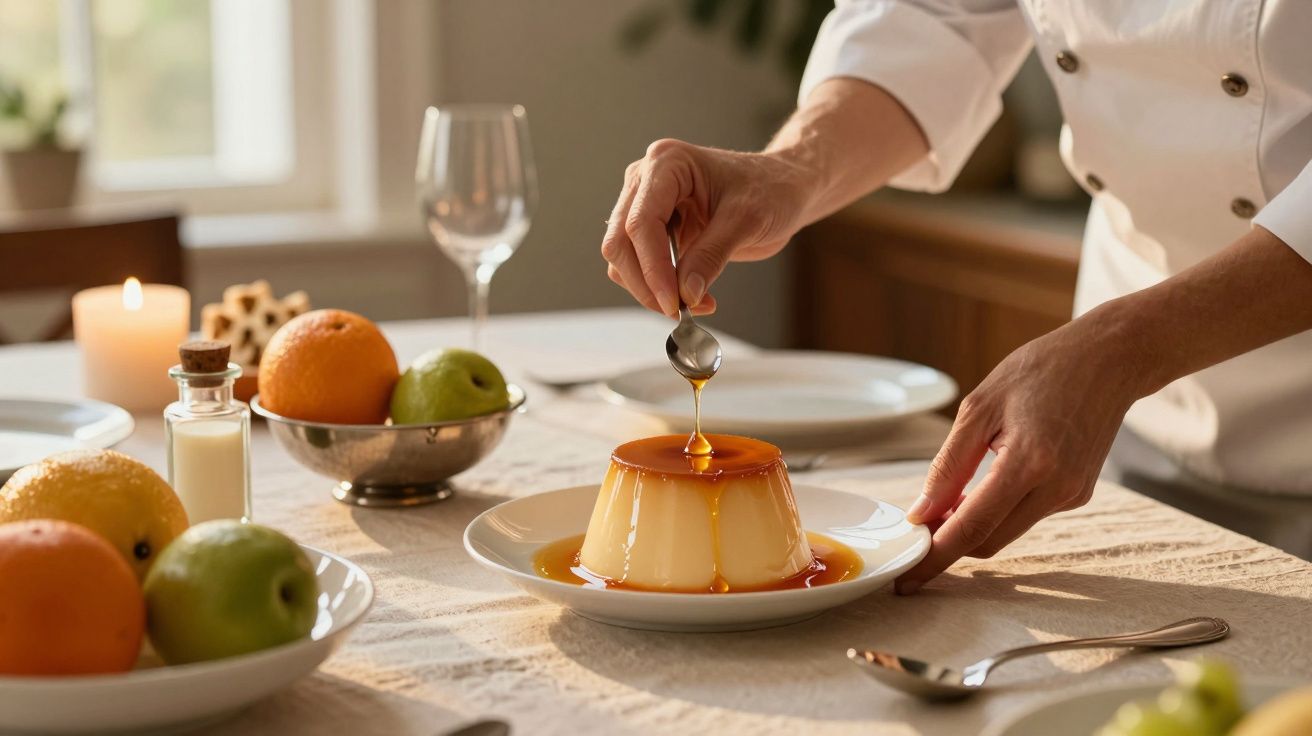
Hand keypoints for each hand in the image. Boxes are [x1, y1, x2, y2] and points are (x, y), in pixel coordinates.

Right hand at [601, 139, 814, 316]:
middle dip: (646, 282)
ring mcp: (645, 204)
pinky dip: (657, 287)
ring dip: (650, 289)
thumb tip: (684, 294)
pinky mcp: (653, 229)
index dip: (653, 267)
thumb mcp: (747, 220)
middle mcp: (646, 180)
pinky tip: (692, 294)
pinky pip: (639, 265)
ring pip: (623, 258)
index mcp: (667, 163)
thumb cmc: (770, 190)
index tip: (674, 302)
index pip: (641, 222)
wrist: (783, 190)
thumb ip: (712, 255)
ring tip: (695, 303)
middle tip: (680, 310)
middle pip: (620, 242)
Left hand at [894, 311, 1148, 592]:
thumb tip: (921, 512)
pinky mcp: (1079, 494)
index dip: (935, 557)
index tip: (906, 579)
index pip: (971, 527)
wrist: (1109, 360)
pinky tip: (989, 482)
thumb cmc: (1041, 370)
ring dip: (974, 526)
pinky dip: (1000, 511)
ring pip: (1008, 532)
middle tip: (919, 529)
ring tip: (949, 498)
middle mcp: (1056, 487)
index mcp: (1028, 462)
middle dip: (950, 544)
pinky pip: (1027, 515)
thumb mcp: (980, 407)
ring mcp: (1072, 495)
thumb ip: (949, 466)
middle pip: (989, 541)